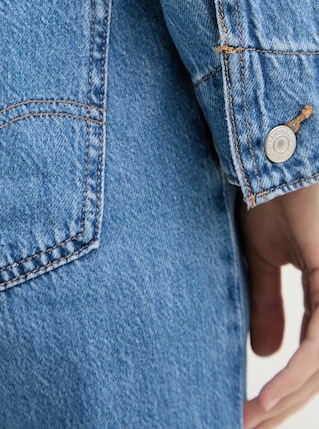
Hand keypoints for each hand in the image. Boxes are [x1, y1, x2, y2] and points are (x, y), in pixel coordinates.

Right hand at [238, 183, 318, 427]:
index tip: (246, 407)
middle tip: (245, 423)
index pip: (312, 353)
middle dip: (282, 402)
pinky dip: (293, 377)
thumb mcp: (262, 257)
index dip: (282, 384)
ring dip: (285, 399)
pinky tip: (265, 398)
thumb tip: (263, 353)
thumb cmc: (268, 193)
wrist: (269, 154)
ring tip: (248, 419)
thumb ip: (267, 303)